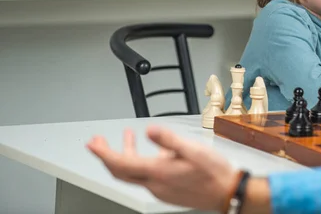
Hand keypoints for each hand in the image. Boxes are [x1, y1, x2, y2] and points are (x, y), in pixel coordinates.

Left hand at [86, 125, 237, 211]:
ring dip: (125, 156)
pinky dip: (140, 162)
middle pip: (121, 171)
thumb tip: (149, 130)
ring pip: (133, 174)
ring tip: (127, 137)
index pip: (121, 163)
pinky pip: (146, 177)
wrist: (226, 192)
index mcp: (158, 172)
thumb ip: (168, 139)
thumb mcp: (192, 149)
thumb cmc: (213, 172)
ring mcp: (160, 189)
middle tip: (99, 142)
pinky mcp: (166, 190)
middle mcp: (155, 184)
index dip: (103, 153)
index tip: (92, 144)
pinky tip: (153, 151)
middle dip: (107, 155)